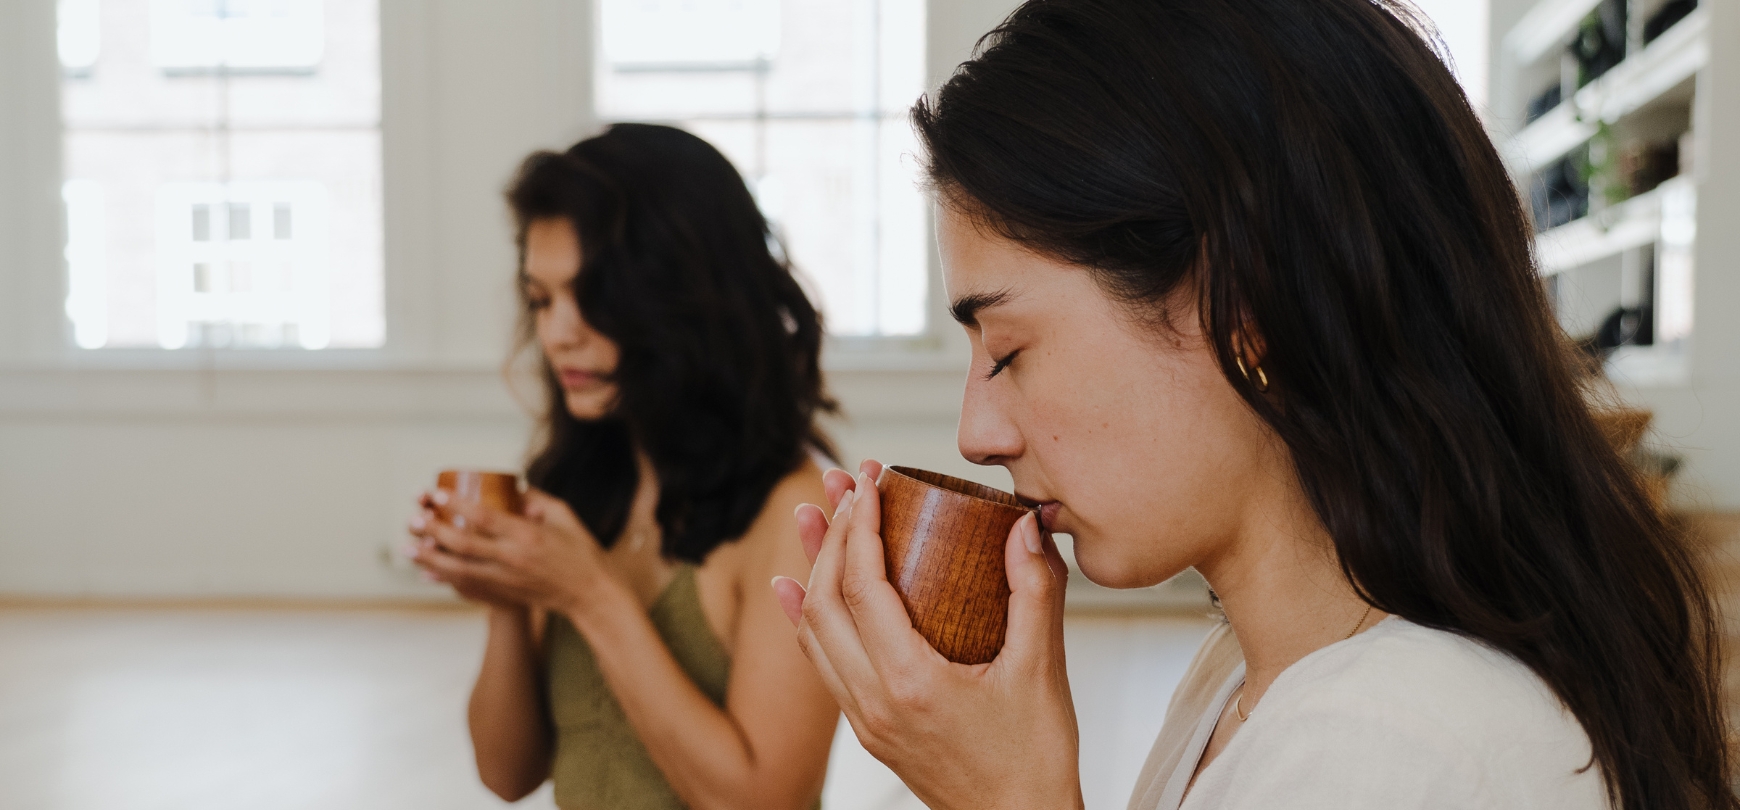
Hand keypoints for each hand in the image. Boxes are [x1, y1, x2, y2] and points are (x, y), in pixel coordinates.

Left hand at [408, 489, 612, 614]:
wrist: (590, 593)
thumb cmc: (581, 551)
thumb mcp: (564, 516)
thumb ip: (536, 500)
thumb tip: (512, 489)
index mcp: (527, 534)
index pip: (484, 517)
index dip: (456, 505)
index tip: (436, 494)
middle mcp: (512, 558)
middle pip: (463, 543)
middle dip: (433, 529)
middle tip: (414, 517)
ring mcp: (505, 579)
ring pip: (458, 568)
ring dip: (429, 557)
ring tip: (407, 546)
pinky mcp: (503, 592)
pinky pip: (466, 585)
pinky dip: (444, 578)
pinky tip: (426, 572)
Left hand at [771, 461, 1083, 809]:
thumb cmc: (1034, 760)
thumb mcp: (1044, 670)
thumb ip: (1036, 591)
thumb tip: (1024, 524)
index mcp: (912, 684)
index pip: (863, 587)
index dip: (858, 526)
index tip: (867, 481)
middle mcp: (873, 703)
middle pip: (824, 602)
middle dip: (829, 534)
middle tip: (842, 482)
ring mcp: (864, 720)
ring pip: (813, 632)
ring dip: (810, 568)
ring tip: (810, 514)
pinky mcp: (867, 730)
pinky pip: (820, 664)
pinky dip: (803, 618)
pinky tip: (792, 587)